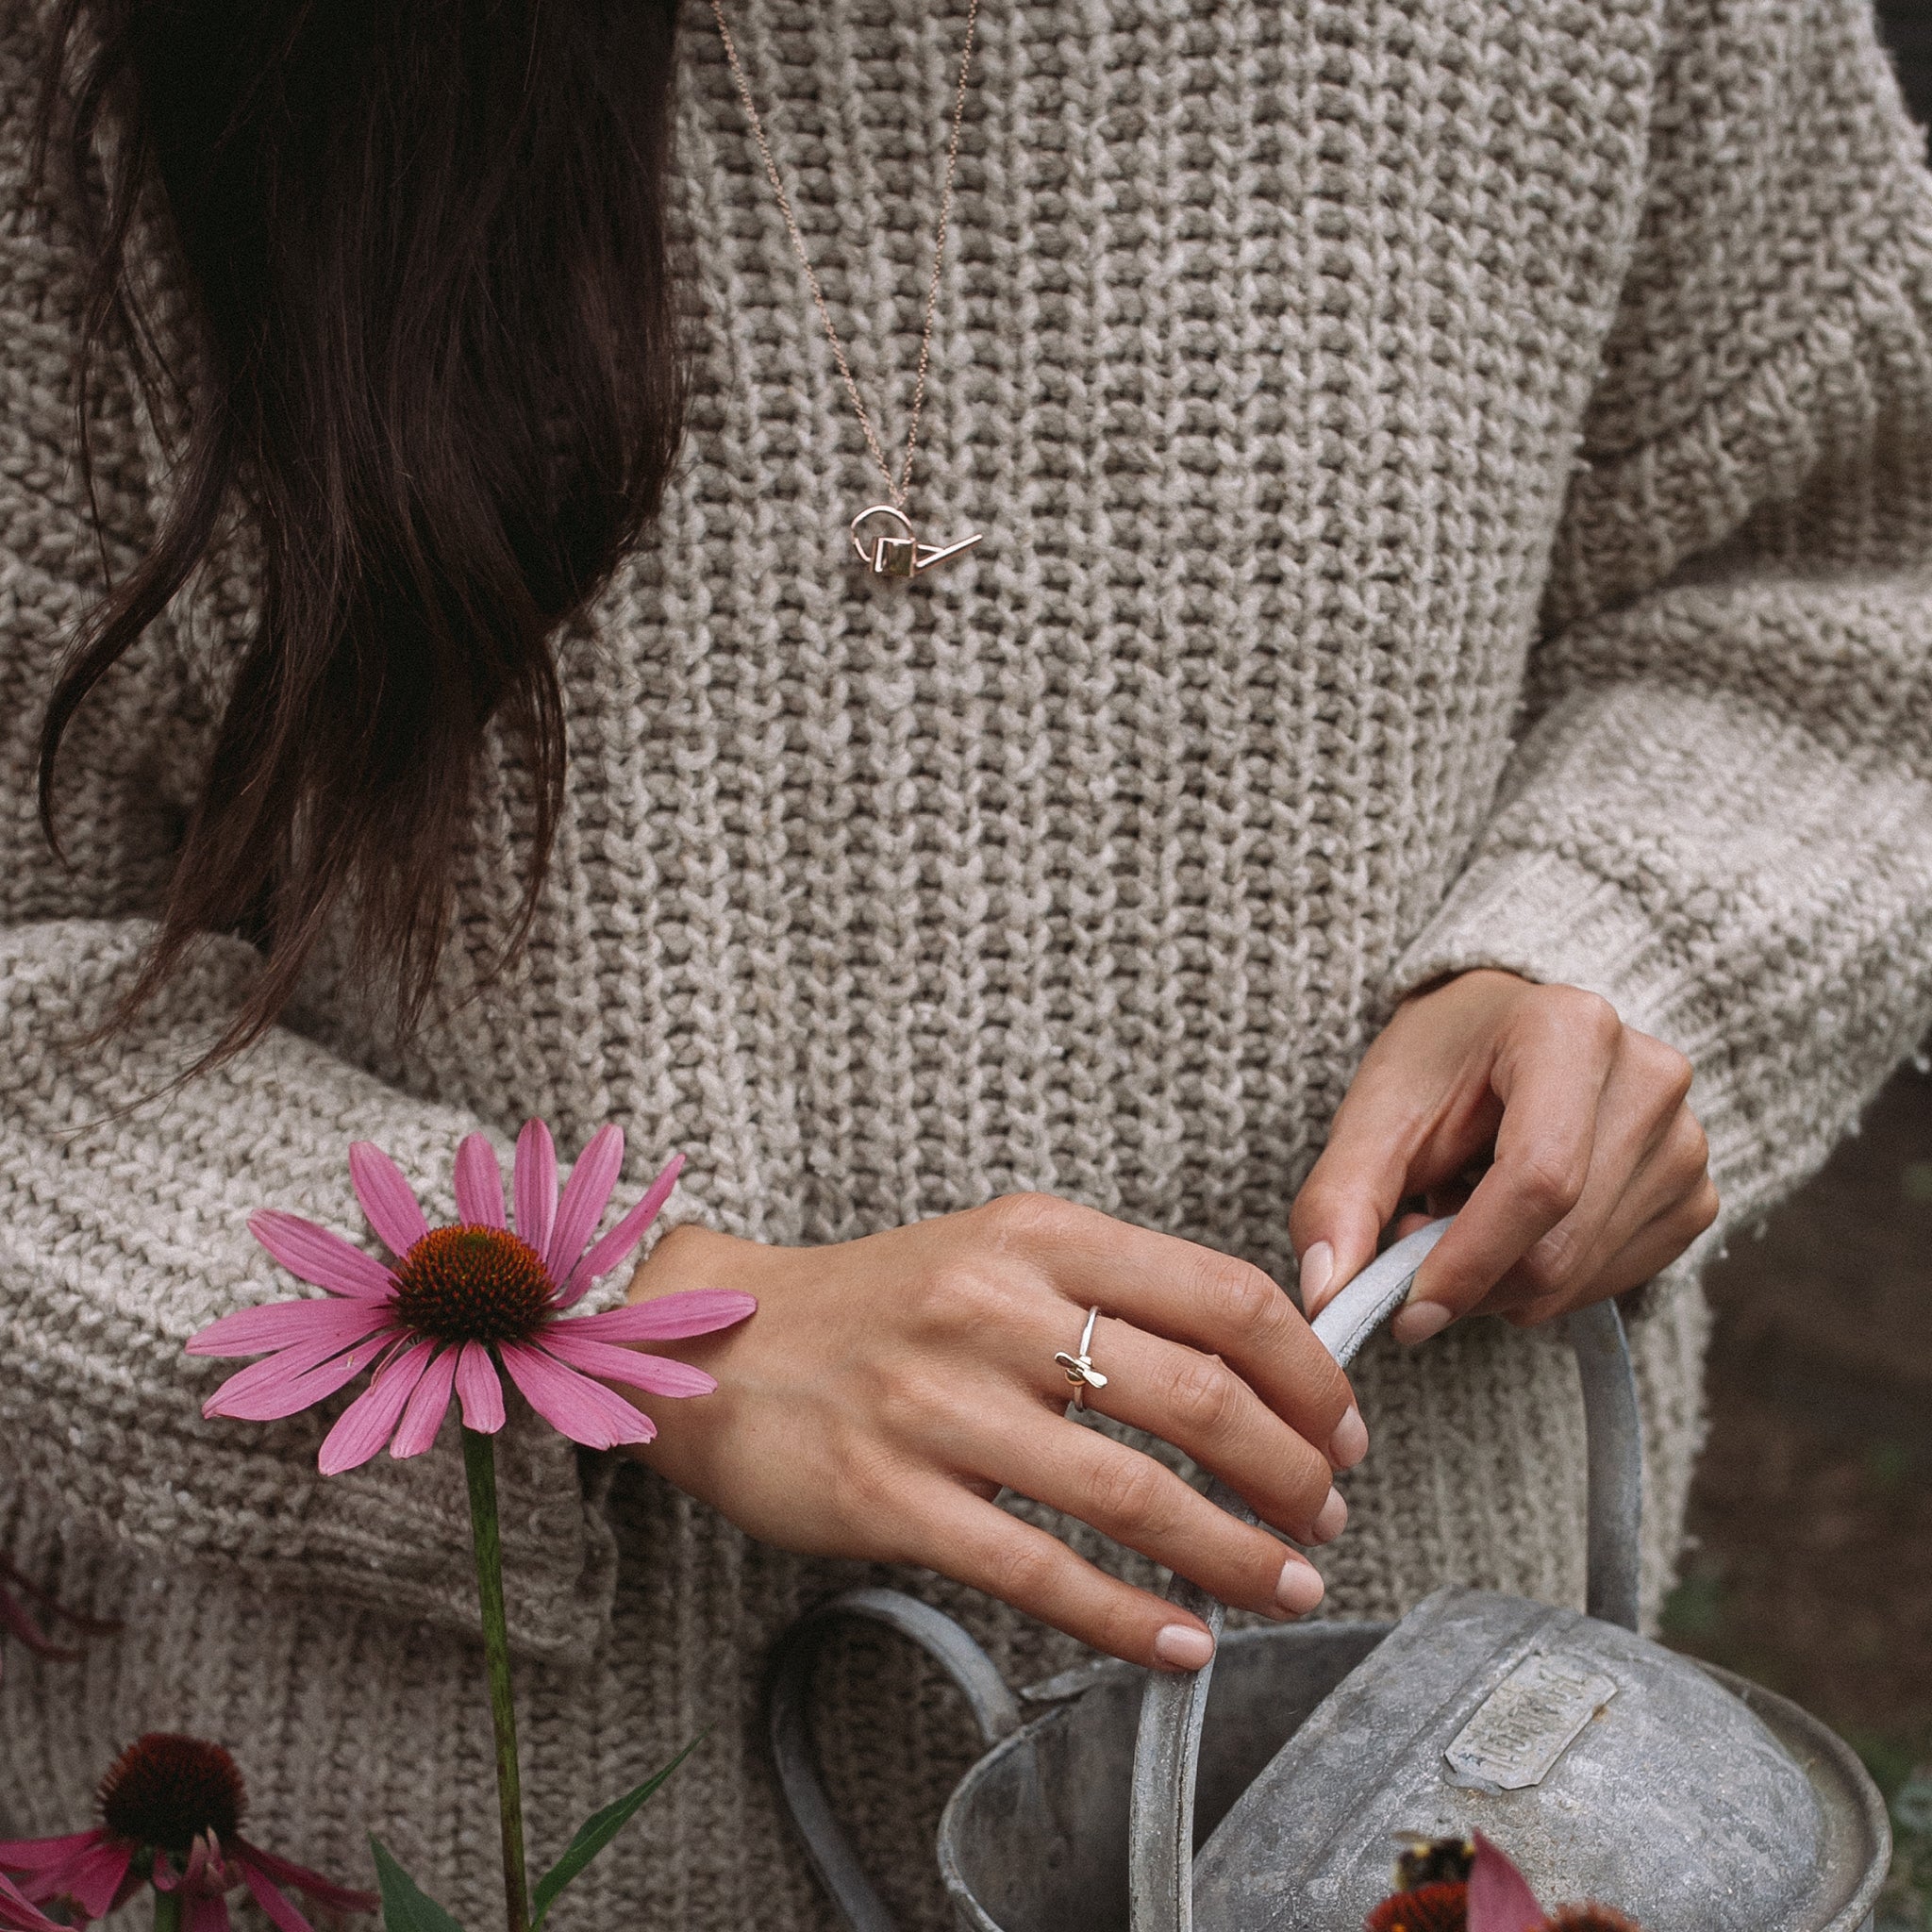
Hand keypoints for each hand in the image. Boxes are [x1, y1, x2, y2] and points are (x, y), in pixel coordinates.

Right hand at [619, 1195, 1364, 1670]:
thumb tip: (1253, 1374)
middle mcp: (993, 1306)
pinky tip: (1181, 1643)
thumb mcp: (997, 1253)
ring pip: (1130, 1494)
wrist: (715, 1342)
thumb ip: (1109, 1294)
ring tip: (1285, 1586)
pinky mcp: (887, 1496)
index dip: (1308, 1373)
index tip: (1341, 1429)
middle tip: (1324, 1518)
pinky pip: (1038, 1571)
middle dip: (1290, 1472)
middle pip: (1196, 1395)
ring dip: (1233, 1556)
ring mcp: (937, 1404)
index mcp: (1036, 1233)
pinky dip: (1129, 1618)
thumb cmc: (879, 1304)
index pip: (1222, 1295)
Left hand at [1289, 970, 1717, 1340]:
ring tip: (1463, 1209)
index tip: (1405, 1310)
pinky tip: (1518, 1223)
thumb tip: (1325, 1298)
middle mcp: (1651, 1078)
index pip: (1540, 1180)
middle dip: (1471, 1276)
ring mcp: (1688, 1140)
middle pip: (1560, 1245)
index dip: (1469, 1260)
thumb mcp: (1374, 1114)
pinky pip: (1615, 1285)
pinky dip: (1548, 1281)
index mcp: (1570, 1031)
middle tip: (1413, 1235)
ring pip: (1583, 1278)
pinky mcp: (1698, 1194)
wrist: (1508, 1030)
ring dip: (1501, 1279)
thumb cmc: (1440, 1064)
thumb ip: (1340, 1200)